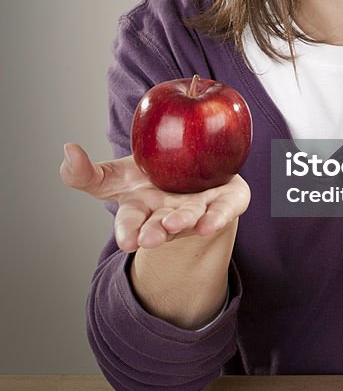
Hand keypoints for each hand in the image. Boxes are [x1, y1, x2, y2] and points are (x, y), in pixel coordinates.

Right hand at [60, 142, 250, 251]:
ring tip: (176, 223)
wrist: (194, 174)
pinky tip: (212, 222)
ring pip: (193, 217)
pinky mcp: (227, 199)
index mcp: (142, 212)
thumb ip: (85, 172)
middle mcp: (170, 214)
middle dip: (156, 232)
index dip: (129, 232)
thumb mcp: (114, 176)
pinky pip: (227, 208)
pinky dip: (220, 215)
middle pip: (161, 225)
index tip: (127, 240)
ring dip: (184, 221)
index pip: (131, 224)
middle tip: (150, 238)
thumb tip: (67, 150)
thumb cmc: (149, 179)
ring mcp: (199, 208)